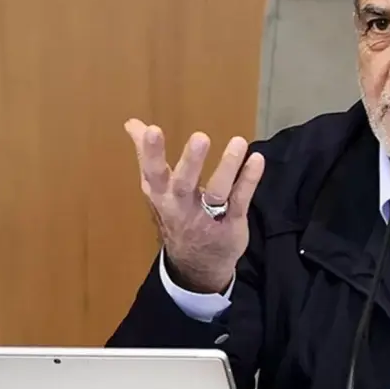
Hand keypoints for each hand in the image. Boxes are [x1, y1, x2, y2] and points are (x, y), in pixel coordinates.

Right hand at [124, 119, 265, 293]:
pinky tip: (256, 160)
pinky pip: (240, 200)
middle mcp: (181, 206)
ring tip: (238, 142)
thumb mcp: (156, 189)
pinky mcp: (231, 222)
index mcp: (161, 194)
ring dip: (228, 167)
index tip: (152, 129)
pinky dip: (249, 180)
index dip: (151, 152)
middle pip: (184, 184)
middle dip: (191, 162)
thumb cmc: (176, 215)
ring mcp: (208, 216)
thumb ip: (147, 154)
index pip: (153, 173)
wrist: (196, 265)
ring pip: (217, 192)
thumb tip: (132, 123)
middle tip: (200, 137)